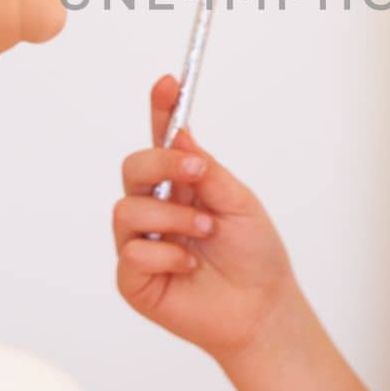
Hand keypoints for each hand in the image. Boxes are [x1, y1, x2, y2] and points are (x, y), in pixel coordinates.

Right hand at [113, 75, 298, 364]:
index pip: (162, 141)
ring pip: (127, 209)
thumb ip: (206, 170)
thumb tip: (178, 136)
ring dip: (173, 217)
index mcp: (183, 186)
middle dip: (162, 164)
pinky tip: (188, 265)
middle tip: (198, 173)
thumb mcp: (238, 201)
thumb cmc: (254, 255)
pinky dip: (165, 254)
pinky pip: (132, 252)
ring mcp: (141, 243)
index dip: (161, 110)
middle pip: (133, 168)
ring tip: (205, 233)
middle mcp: (157, 209)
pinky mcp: (134, 278)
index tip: (169, 83)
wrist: (262, 308)